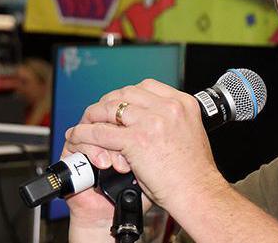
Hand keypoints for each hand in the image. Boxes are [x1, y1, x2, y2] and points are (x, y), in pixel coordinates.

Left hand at [64, 79, 221, 211]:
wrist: (198, 191)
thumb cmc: (195, 171)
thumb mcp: (190, 133)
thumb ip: (173, 121)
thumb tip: (152, 120)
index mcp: (184, 103)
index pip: (147, 86)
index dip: (129, 94)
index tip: (120, 103)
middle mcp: (169, 108)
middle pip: (127, 93)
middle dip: (108, 102)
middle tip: (99, 114)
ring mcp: (152, 122)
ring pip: (110, 109)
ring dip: (93, 115)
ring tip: (85, 124)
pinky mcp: (137, 140)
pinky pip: (101, 132)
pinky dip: (85, 133)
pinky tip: (79, 136)